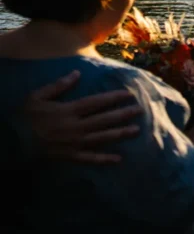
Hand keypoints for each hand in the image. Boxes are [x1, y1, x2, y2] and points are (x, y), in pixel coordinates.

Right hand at [24, 70, 141, 163]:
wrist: (11, 143)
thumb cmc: (23, 118)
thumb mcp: (36, 97)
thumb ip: (58, 86)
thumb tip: (76, 73)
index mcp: (68, 111)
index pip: (96, 103)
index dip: (114, 98)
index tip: (128, 94)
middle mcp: (74, 127)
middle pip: (103, 119)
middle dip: (123, 114)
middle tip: (140, 110)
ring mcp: (73, 143)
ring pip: (101, 138)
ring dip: (119, 134)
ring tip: (136, 130)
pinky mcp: (69, 157)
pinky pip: (89, 159)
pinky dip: (104, 159)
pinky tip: (118, 159)